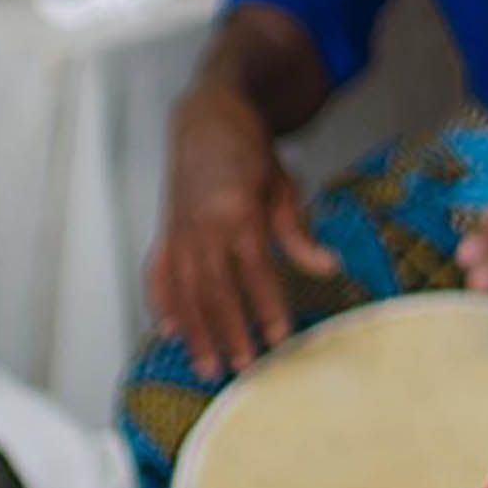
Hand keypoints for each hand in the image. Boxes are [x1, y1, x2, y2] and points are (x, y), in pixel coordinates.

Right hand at [149, 86, 338, 377]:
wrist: (209, 119)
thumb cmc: (252, 154)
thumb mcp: (283, 188)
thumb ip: (298, 235)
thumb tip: (329, 267)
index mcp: (237, 212)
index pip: (255, 271)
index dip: (268, 306)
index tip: (281, 337)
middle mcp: (201, 226)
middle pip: (216, 290)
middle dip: (230, 332)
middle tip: (245, 367)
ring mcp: (177, 232)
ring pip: (185, 291)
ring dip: (198, 332)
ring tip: (209, 367)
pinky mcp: (164, 233)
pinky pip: (158, 275)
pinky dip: (162, 305)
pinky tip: (170, 333)